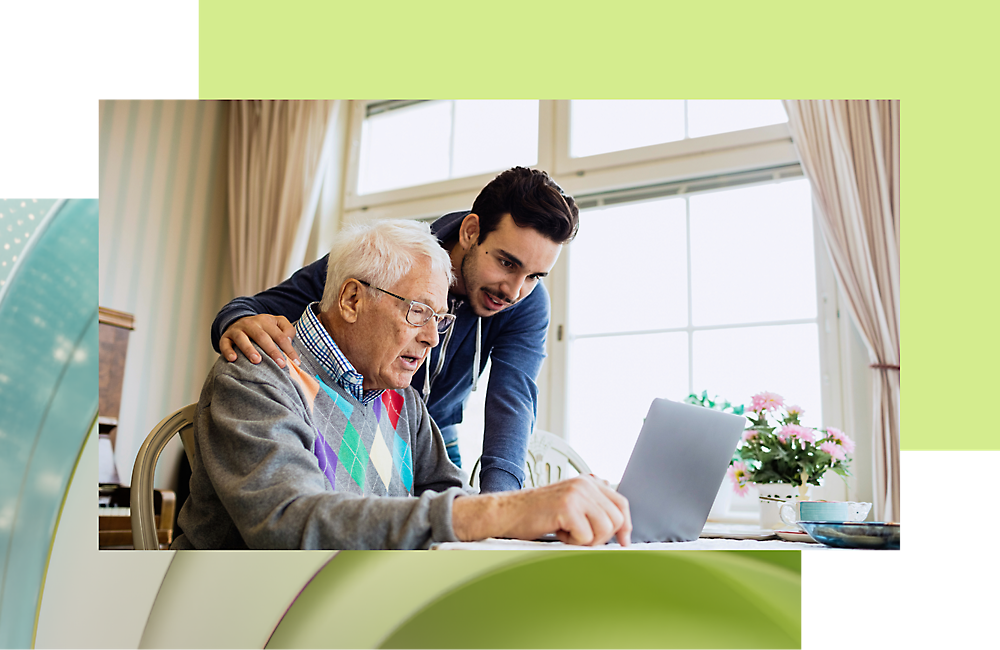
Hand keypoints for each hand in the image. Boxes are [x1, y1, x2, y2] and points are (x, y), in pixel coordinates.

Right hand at [220, 314, 298, 367]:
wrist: (238, 321)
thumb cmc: (263, 328)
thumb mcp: (277, 323)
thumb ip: (288, 330)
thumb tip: (289, 341)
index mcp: (266, 321)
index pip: (280, 336)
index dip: (289, 349)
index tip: (296, 362)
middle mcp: (251, 324)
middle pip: (262, 337)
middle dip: (272, 351)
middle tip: (281, 364)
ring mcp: (237, 330)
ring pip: (242, 339)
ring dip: (249, 349)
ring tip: (257, 360)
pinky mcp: (225, 337)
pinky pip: (225, 344)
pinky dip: (228, 351)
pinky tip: (233, 359)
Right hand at [453, 475, 631, 546]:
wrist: (507, 512)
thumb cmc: (535, 513)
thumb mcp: (569, 504)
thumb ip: (592, 508)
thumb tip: (619, 528)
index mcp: (587, 482)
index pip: (621, 503)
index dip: (625, 525)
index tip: (624, 541)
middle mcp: (584, 484)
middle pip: (616, 519)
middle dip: (601, 536)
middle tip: (579, 537)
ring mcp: (577, 493)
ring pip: (604, 529)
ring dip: (587, 540)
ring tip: (567, 532)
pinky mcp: (568, 506)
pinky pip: (586, 536)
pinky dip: (573, 542)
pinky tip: (558, 531)